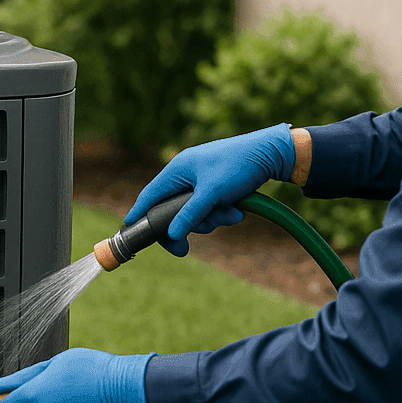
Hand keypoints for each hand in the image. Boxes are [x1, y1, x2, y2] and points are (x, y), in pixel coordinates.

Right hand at [124, 123, 294, 256]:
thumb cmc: (239, 165)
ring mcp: (199, 181)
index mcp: (177, 170)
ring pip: (192, 213)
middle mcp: (184, 175)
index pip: (150, 196)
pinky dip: (220, 214)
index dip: (139, 214)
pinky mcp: (213, 187)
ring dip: (210, 220)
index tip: (129, 231)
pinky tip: (236, 211)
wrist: (271, 152)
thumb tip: (172, 234)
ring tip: (232, 215)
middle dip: (187, 226)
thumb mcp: (213, 193)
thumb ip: (190, 214)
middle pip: (171, 211)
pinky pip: (207, 208)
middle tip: (184, 249)